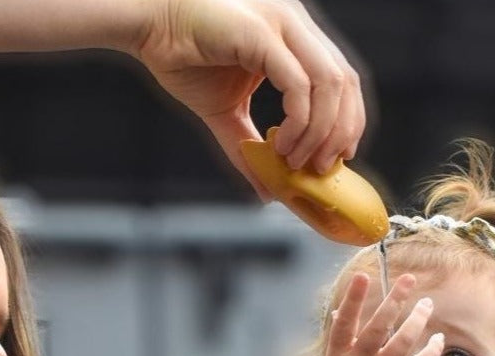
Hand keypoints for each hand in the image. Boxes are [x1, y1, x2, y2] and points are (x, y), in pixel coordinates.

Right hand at [129, 0, 365, 186]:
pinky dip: (299, 122)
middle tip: (322, 168)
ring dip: (321, 132)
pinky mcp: (262, 33)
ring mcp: (281, 24)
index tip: (335, 158)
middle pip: (346, 81)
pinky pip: (298, 85)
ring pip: (330, 84)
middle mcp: (295, 24)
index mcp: (294, 37)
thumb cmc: (181, 57)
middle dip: (342, 132)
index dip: (349, 122)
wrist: (146, 25)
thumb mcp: (226, 114)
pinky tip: (280, 144)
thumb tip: (268, 192)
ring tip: (296, 162)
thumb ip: (250, 150)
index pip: (343, 79)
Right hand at [315, 272, 443, 355]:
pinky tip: (438, 339)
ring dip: (417, 320)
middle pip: (379, 327)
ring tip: (426, 303)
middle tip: (407, 278)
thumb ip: (339, 342)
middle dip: (394, 300)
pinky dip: (431, 351)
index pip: (345, 322)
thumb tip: (340, 313)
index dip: (352, 299)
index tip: (362, 276)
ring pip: (403, 342)